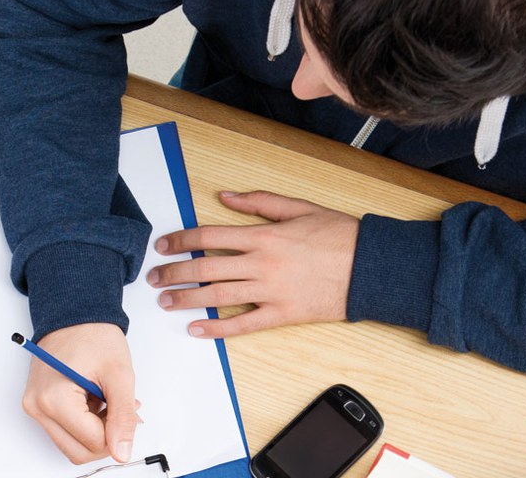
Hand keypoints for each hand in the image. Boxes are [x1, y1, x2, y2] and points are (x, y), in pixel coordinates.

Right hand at [22, 323, 138, 464]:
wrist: (74, 314)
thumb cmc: (93, 335)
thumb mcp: (119, 375)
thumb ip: (123, 417)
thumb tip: (122, 451)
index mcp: (54, 398)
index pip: (93, 443)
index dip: (117, 431)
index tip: (127, 409)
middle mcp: (37, 406)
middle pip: (78, 452)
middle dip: (105, 436)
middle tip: (118, 408)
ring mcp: (34, 406)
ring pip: (71, 445)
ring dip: (94, 431)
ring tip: (105, 401)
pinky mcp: (37, 405)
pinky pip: (63, 431)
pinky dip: (83, 423)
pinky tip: (93, 400)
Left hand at [147, 190, 358, 336]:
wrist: (371, 267)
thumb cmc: (338, 235)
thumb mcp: (298, 207)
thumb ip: (258, 202)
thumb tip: (224, 195)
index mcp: (263, 235)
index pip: (209, 237)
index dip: (181, 241)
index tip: (162, 246)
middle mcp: (262, 264)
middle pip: (205, 268)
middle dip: (173, 273)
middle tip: (153, 278)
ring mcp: (271, 292)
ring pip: (218, 297)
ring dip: (186, 300)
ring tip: (165, 302)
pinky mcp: (282, 314)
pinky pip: (243, 325)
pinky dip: (217, 329)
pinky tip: (197, 330)